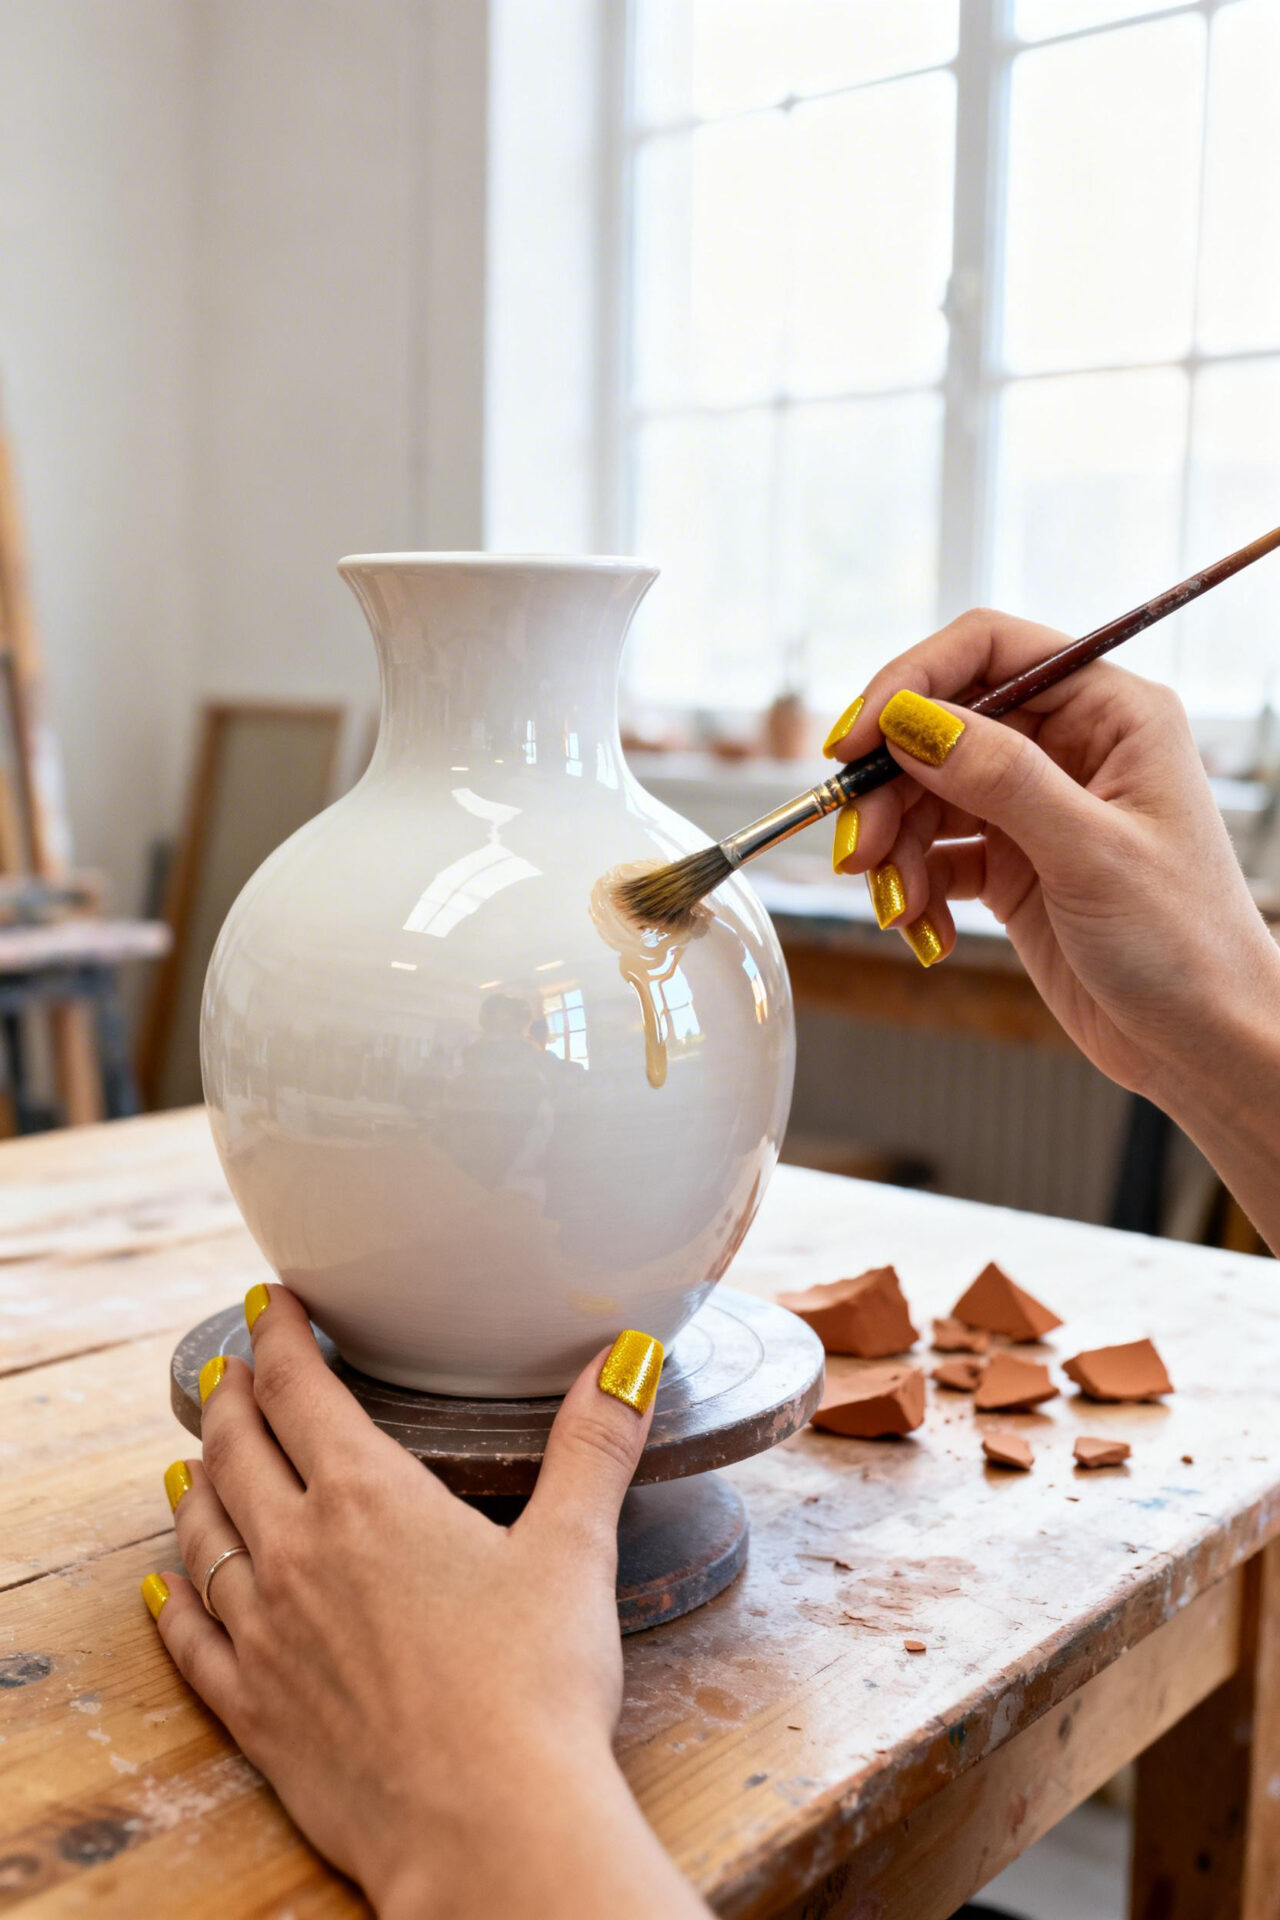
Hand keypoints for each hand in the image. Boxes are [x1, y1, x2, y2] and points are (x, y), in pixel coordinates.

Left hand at [142, 1287, 706, 1919]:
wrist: (485, 1830)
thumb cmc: (535, 1690)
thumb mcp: (574, 1549)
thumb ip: (594, 1443)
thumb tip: (629, 1357)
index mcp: (368, 1498)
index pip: (297, 1388)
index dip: (276, 1334)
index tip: (268, 1302)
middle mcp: (296, 1553)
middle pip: (236, 1447)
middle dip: (231, 1395)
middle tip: (234, 1367)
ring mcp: (263, 1634)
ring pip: (203, 1532)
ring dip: (198, 1479)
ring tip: (198, 1453)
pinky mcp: (253, 1710)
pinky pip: (189, 1639)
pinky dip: (173, 1597)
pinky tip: (165, 1582)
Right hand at [825, 607, 1279, 1097]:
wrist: (1203, 1045)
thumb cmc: (1184, 944)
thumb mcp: (1089, 852)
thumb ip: (999, 778)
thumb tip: (911, 720)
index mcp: (1111, 712)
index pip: (989, 651)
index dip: (910, 683)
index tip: (856, 742)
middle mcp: (1071, 746)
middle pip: (941, 727)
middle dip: (890, 787)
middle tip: (859, 847)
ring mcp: (1038, 806)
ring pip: (927, 794)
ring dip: (896, 847)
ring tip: (897, 905)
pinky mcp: (1014, 864)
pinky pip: (935, 854)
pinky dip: (915, 888)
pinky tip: (927, 930)